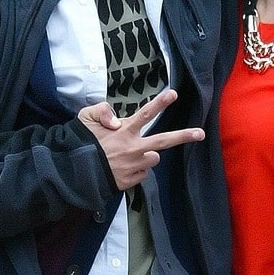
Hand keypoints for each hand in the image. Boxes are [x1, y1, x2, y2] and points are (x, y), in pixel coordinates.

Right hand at [78, 88, 203, 190]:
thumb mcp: (85, 118)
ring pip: (153, 158)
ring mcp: (134, 166)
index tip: (173, 94)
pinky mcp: (131, 180)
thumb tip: (117, 121)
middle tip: (200, 133)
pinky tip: (122, 167)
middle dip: (184, 136)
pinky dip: (137, 170)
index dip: (160, 103)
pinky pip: (143, 174)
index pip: (145, 114)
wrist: (73, 172)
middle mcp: (133, 148)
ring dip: (147, 155)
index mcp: (124, 131)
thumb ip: (102, 111)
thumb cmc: (80, 142)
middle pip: (164, 140)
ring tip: (129, 155)